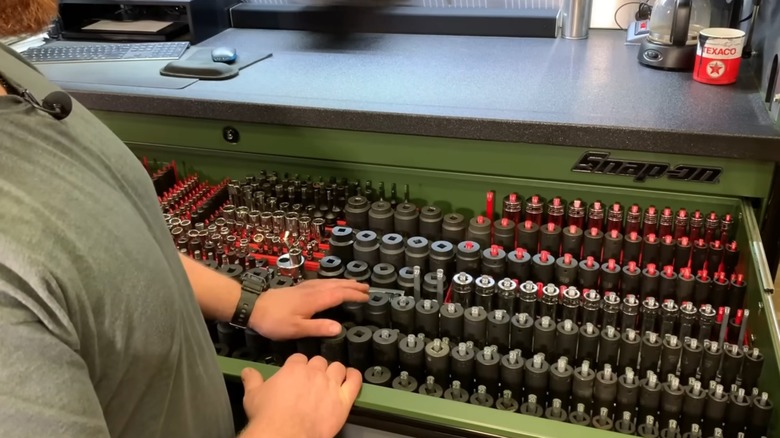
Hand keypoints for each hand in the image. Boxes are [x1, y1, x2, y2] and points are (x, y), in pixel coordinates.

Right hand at [240, 355, 361, 437]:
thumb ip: (252, 380)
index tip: (297, 373)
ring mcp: (330, 385)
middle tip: (313, 380)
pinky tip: (352, 377)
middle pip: (320, 361)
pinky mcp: (343, 400)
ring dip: (335, 371)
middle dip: (317, 369)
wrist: (284, 435)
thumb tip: (247, 371)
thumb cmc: (268, 417)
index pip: (300, 358)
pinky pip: (354, 382)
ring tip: (331, 379)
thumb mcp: (253, 395)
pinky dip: (354, 377)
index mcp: (294, 368)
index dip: (299, 366)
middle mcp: (314, 373)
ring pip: (337, 367)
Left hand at [249, 279, 368, 340]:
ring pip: (329, 282)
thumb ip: (318, 327)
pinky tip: (330, 284)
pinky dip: (332, 282)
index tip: (367, 296)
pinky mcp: (299, 289)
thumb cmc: (275, 321)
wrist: (254, 307)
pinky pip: (321, 282)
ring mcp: (305, 288)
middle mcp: (312, 290)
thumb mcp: (296, 329)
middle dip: (352, 286)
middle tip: (367, 287)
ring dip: (343, 282)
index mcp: (314, 300)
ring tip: (354, 284)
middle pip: (336, 285)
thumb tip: (339, 328)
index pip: (339, 295)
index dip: (354, 295)